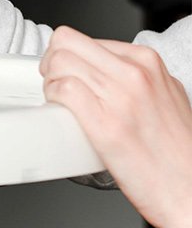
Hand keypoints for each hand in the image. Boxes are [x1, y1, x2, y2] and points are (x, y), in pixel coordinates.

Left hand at [41, 25, 191, 227]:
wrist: (189, 188)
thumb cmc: (176, 149)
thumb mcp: (165, 94)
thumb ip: (135, 76)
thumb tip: (101, 69)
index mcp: (146, 62)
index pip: (81, 39)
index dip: (64, 56)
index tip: (66, 74)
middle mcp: (134, 73)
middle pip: (65, 43)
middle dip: (51, 63)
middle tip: (55, 84)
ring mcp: (120, 97)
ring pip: (59, 62)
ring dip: (49, 82)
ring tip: (60, 101)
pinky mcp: (106, 124)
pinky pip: (63, 90)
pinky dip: (53, 98)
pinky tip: (62, 112)